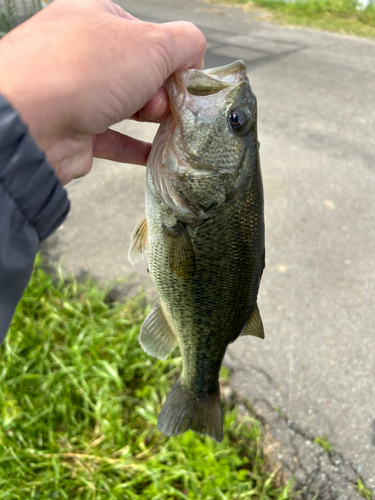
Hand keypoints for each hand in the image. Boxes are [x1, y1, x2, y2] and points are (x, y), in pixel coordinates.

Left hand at [0, 0, 205, 184]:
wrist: (31, 123)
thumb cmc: (87, 72)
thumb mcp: (151, 44)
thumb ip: (185, 43)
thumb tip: (195, 57)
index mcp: (95, 17)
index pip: (147, 34)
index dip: (170, 57)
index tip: (182, 79)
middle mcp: (83, 53)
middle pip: (139, 72)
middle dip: (160, 90)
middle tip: (161, 104)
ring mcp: (76, 93)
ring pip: (127, 104)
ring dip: (152, 117)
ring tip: (165, 127)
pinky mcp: (76, 131)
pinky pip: (114, 138)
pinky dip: (137, 147)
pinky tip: (157, 154)